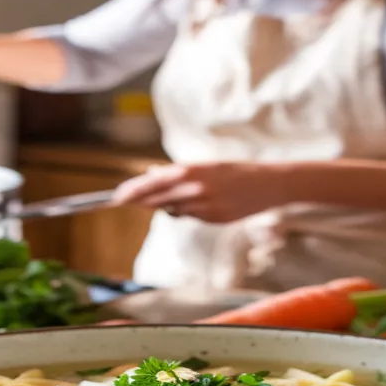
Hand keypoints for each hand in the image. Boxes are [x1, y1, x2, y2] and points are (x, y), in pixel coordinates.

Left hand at [112, 162, 288, 223]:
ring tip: (186, 193)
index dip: (131, 192)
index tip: (116, 197)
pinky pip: (191, 217)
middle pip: (156, 201)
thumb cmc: (235, 171)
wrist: (269, 184)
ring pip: (173, 210)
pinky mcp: (213, 220)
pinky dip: (189, 211)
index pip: (151, 185)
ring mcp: (204, 208)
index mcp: (190, 172)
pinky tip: (206, 202)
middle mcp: (194, 191)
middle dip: (141, 201)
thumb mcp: (205, 165)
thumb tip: (149, 175)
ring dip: (169, 204)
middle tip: (125, 200)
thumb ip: (177, 172)